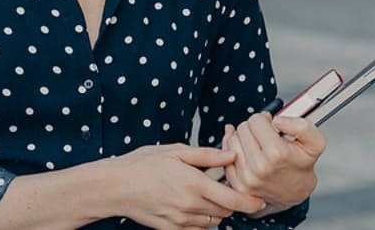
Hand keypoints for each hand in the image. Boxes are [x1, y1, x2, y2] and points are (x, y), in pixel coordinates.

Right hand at [109, 143, 264, 229]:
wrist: (115, 186)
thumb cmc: (143, 164)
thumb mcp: (176, 151)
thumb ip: (207, 155)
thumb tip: (231, 155)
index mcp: (194, 183)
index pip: (234, 200)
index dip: (251, 202)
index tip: (259, 199)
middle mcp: (190, 205)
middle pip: (227, 212)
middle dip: (232, 202)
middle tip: (227, 188)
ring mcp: (181, 221)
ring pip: (213, 222)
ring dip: (217, 211)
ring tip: (207, 194)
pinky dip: (203, 221)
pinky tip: (194, 206)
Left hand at [221, 113, 324, 215]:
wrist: (294, 192)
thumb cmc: (301, 166)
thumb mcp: (315, 143)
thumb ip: (302, 126)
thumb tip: (279, 120)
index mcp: (277, 154)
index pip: (257, 120)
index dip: (265, 119)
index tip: (271, 125)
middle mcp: (259, 167)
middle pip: (243, 128)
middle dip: (253, 127)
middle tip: (265, 135)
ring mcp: (246, 178)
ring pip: (232, 140)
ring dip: (242, 137)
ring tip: (256, 143)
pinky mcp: (237, 184)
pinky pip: (225, 156)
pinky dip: (232, 149)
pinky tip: (245, 149)